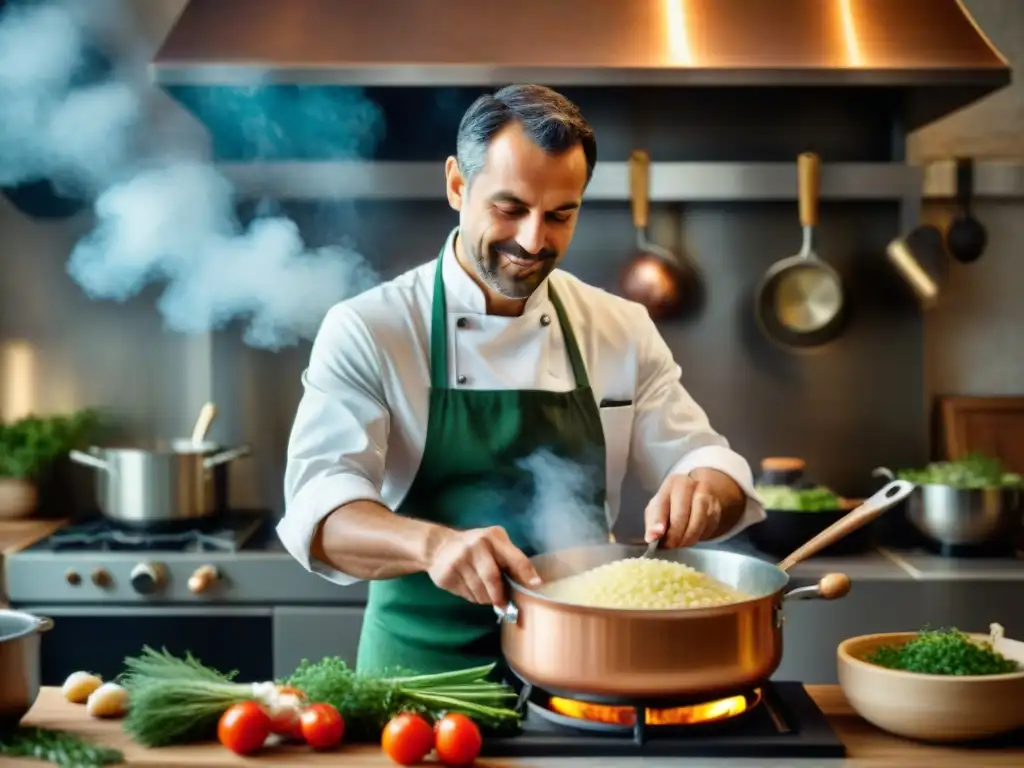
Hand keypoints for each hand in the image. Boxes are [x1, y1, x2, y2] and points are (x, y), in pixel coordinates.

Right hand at [426, 525, 540, 605]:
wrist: (439, 546)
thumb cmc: (476, 548)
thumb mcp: (494, 544)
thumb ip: (510, 560)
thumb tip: (529, 586)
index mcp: (493, 537)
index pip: (514, 557)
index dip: (526, 572)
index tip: (536, 585)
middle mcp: (475, 546)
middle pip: (493, 578)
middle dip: (500, 596)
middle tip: (504, 606)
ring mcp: (459, 560)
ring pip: (480, 591)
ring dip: (486, 598)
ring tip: (484, 593)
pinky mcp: (447, 575)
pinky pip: (467, 595)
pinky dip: (473, 597)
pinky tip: (470, 588)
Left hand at [644, 472, 722, 547]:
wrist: (696, 496)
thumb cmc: (671, 504)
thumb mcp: (657, 509)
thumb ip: (653, 523)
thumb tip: (651, 538)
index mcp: (671, 483)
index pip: (663, 503)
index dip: (658, 521)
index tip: (655, 536)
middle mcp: (688, 484)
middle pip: (681, 512)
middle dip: (675, 533)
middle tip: (671, 545)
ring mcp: (705, 494)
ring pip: (698, 519)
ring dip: (688, 536)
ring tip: (681, 544)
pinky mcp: (716, 506)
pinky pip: (708, 525)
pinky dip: (699, 535)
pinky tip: (692, 537)